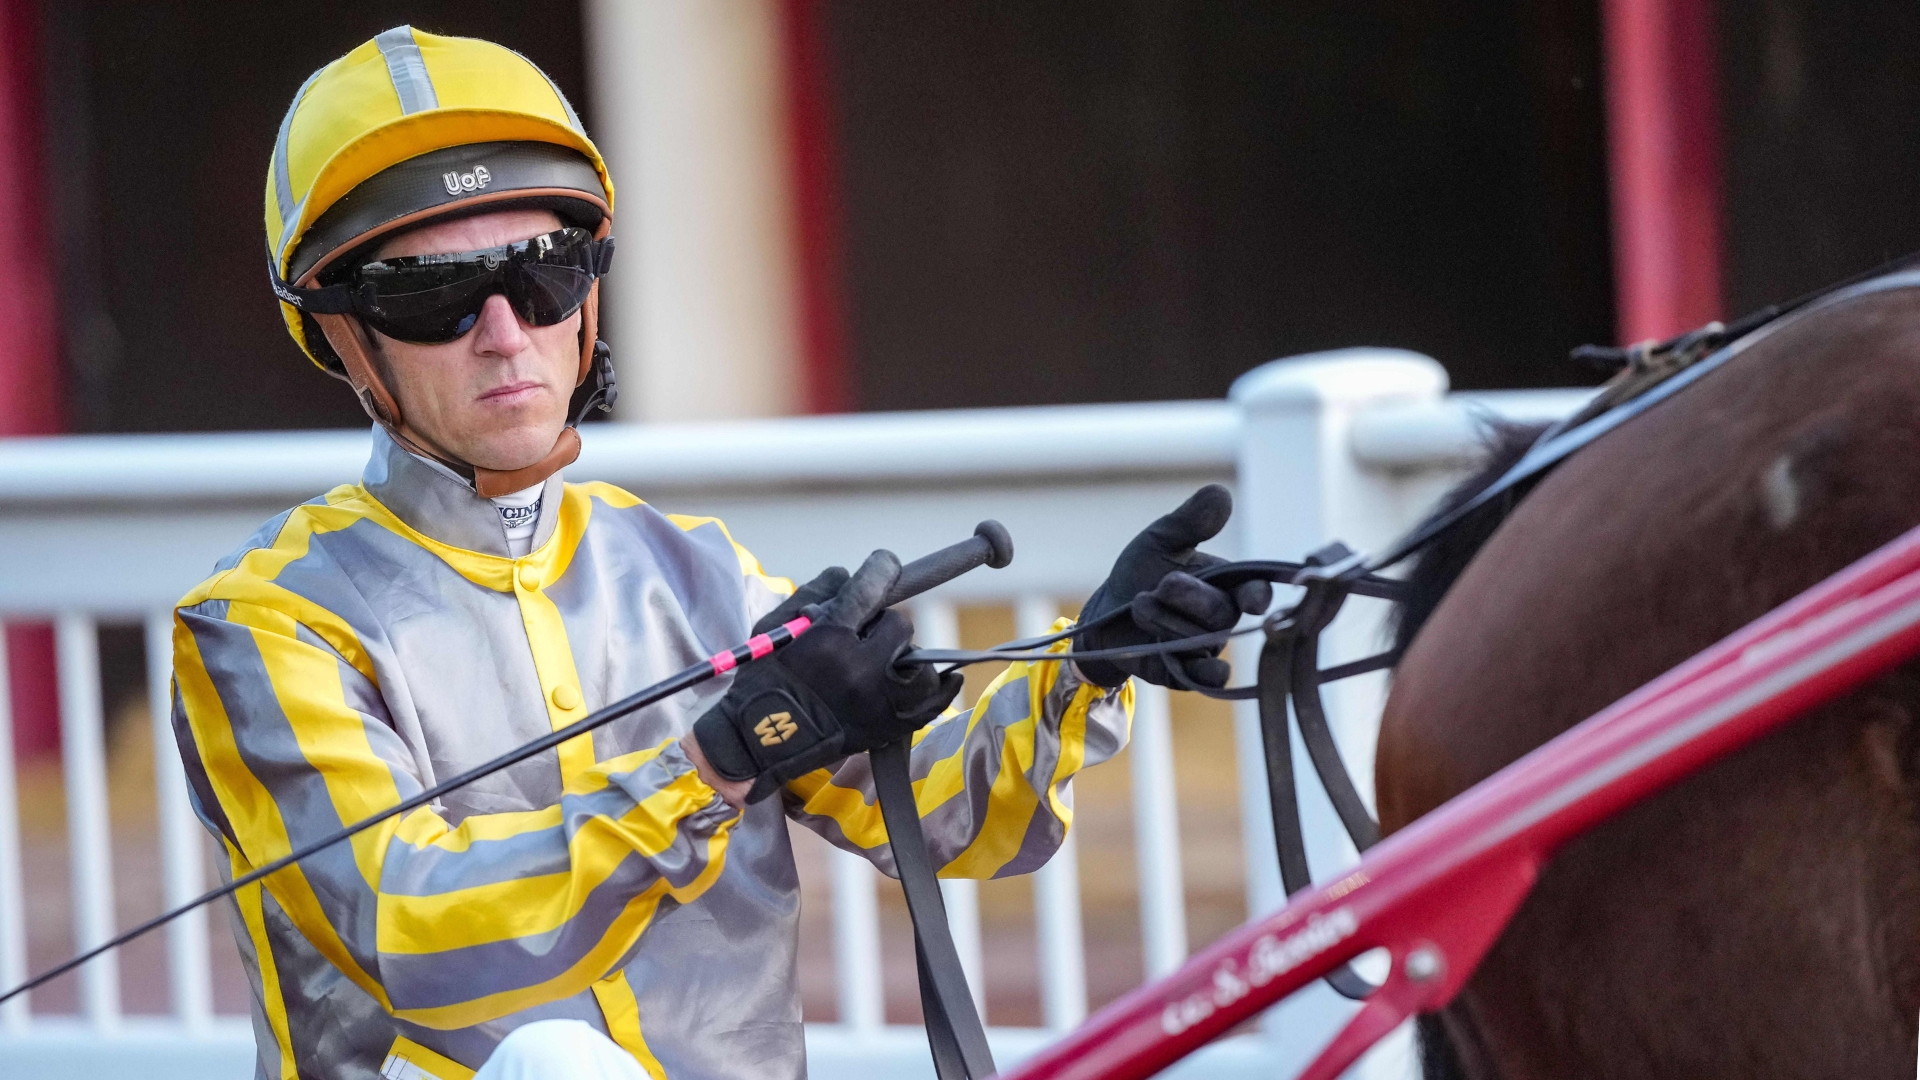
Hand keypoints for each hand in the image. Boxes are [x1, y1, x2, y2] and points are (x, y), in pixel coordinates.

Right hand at [693, 552, 962, 802]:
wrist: (760, 742)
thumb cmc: (764, 678)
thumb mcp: (775, 625)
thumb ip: (816, 591)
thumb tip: (853, 574)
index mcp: (827, 640)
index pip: (870, 588)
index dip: (881, 569)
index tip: (883, 564)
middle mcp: (859, 671)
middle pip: (899, 625)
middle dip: (883, 625)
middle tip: (863, 636)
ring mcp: (878, 703)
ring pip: (920, 662)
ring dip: (905, 655)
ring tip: (885, 662)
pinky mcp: (889, 727)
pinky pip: (933, 702)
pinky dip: (941, 686)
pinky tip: (947, 675)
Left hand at [1073, 485, 1271, 688]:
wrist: (1103, 614)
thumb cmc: (1140, 572)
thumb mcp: (1160, 540)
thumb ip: (1191, 521)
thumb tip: (1220, 493)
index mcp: (1225, 583)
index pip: (1254, 589)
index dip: (1257, 594)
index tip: (1253, 597)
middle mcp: (1221, 618)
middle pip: (1223, 614)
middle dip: (1194, 598)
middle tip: (1163, 584)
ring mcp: (1205, 647)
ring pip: (1205, 642)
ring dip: (1170, 624)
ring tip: (1140, 605)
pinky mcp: (1185, 672)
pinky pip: (1207, 678)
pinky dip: (1205, 673)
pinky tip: (1195, 663)